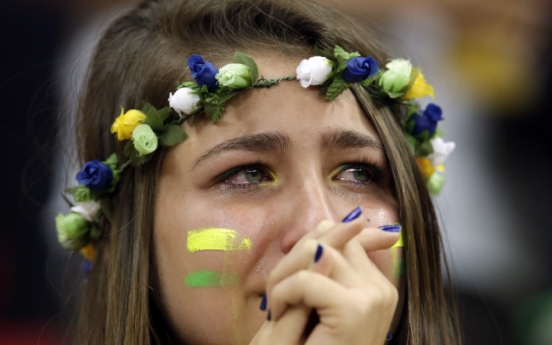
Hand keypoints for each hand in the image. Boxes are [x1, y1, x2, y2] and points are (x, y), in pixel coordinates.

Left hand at [250, 216, 399, 344]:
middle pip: (330, 239)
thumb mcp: (316, 301)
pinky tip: (278, 314)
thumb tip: (355, 222)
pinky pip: (306, 280)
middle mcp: (380, 289)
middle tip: (276, 292)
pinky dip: (283, 294)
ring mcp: (371, 298)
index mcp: (376, 286)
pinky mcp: (354, 310)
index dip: (319, 238)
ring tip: (277, 305)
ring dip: (284, 275)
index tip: (304, 251)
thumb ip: (331, 263)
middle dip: (293, 257)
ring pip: (317, 252)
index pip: (349, 237)